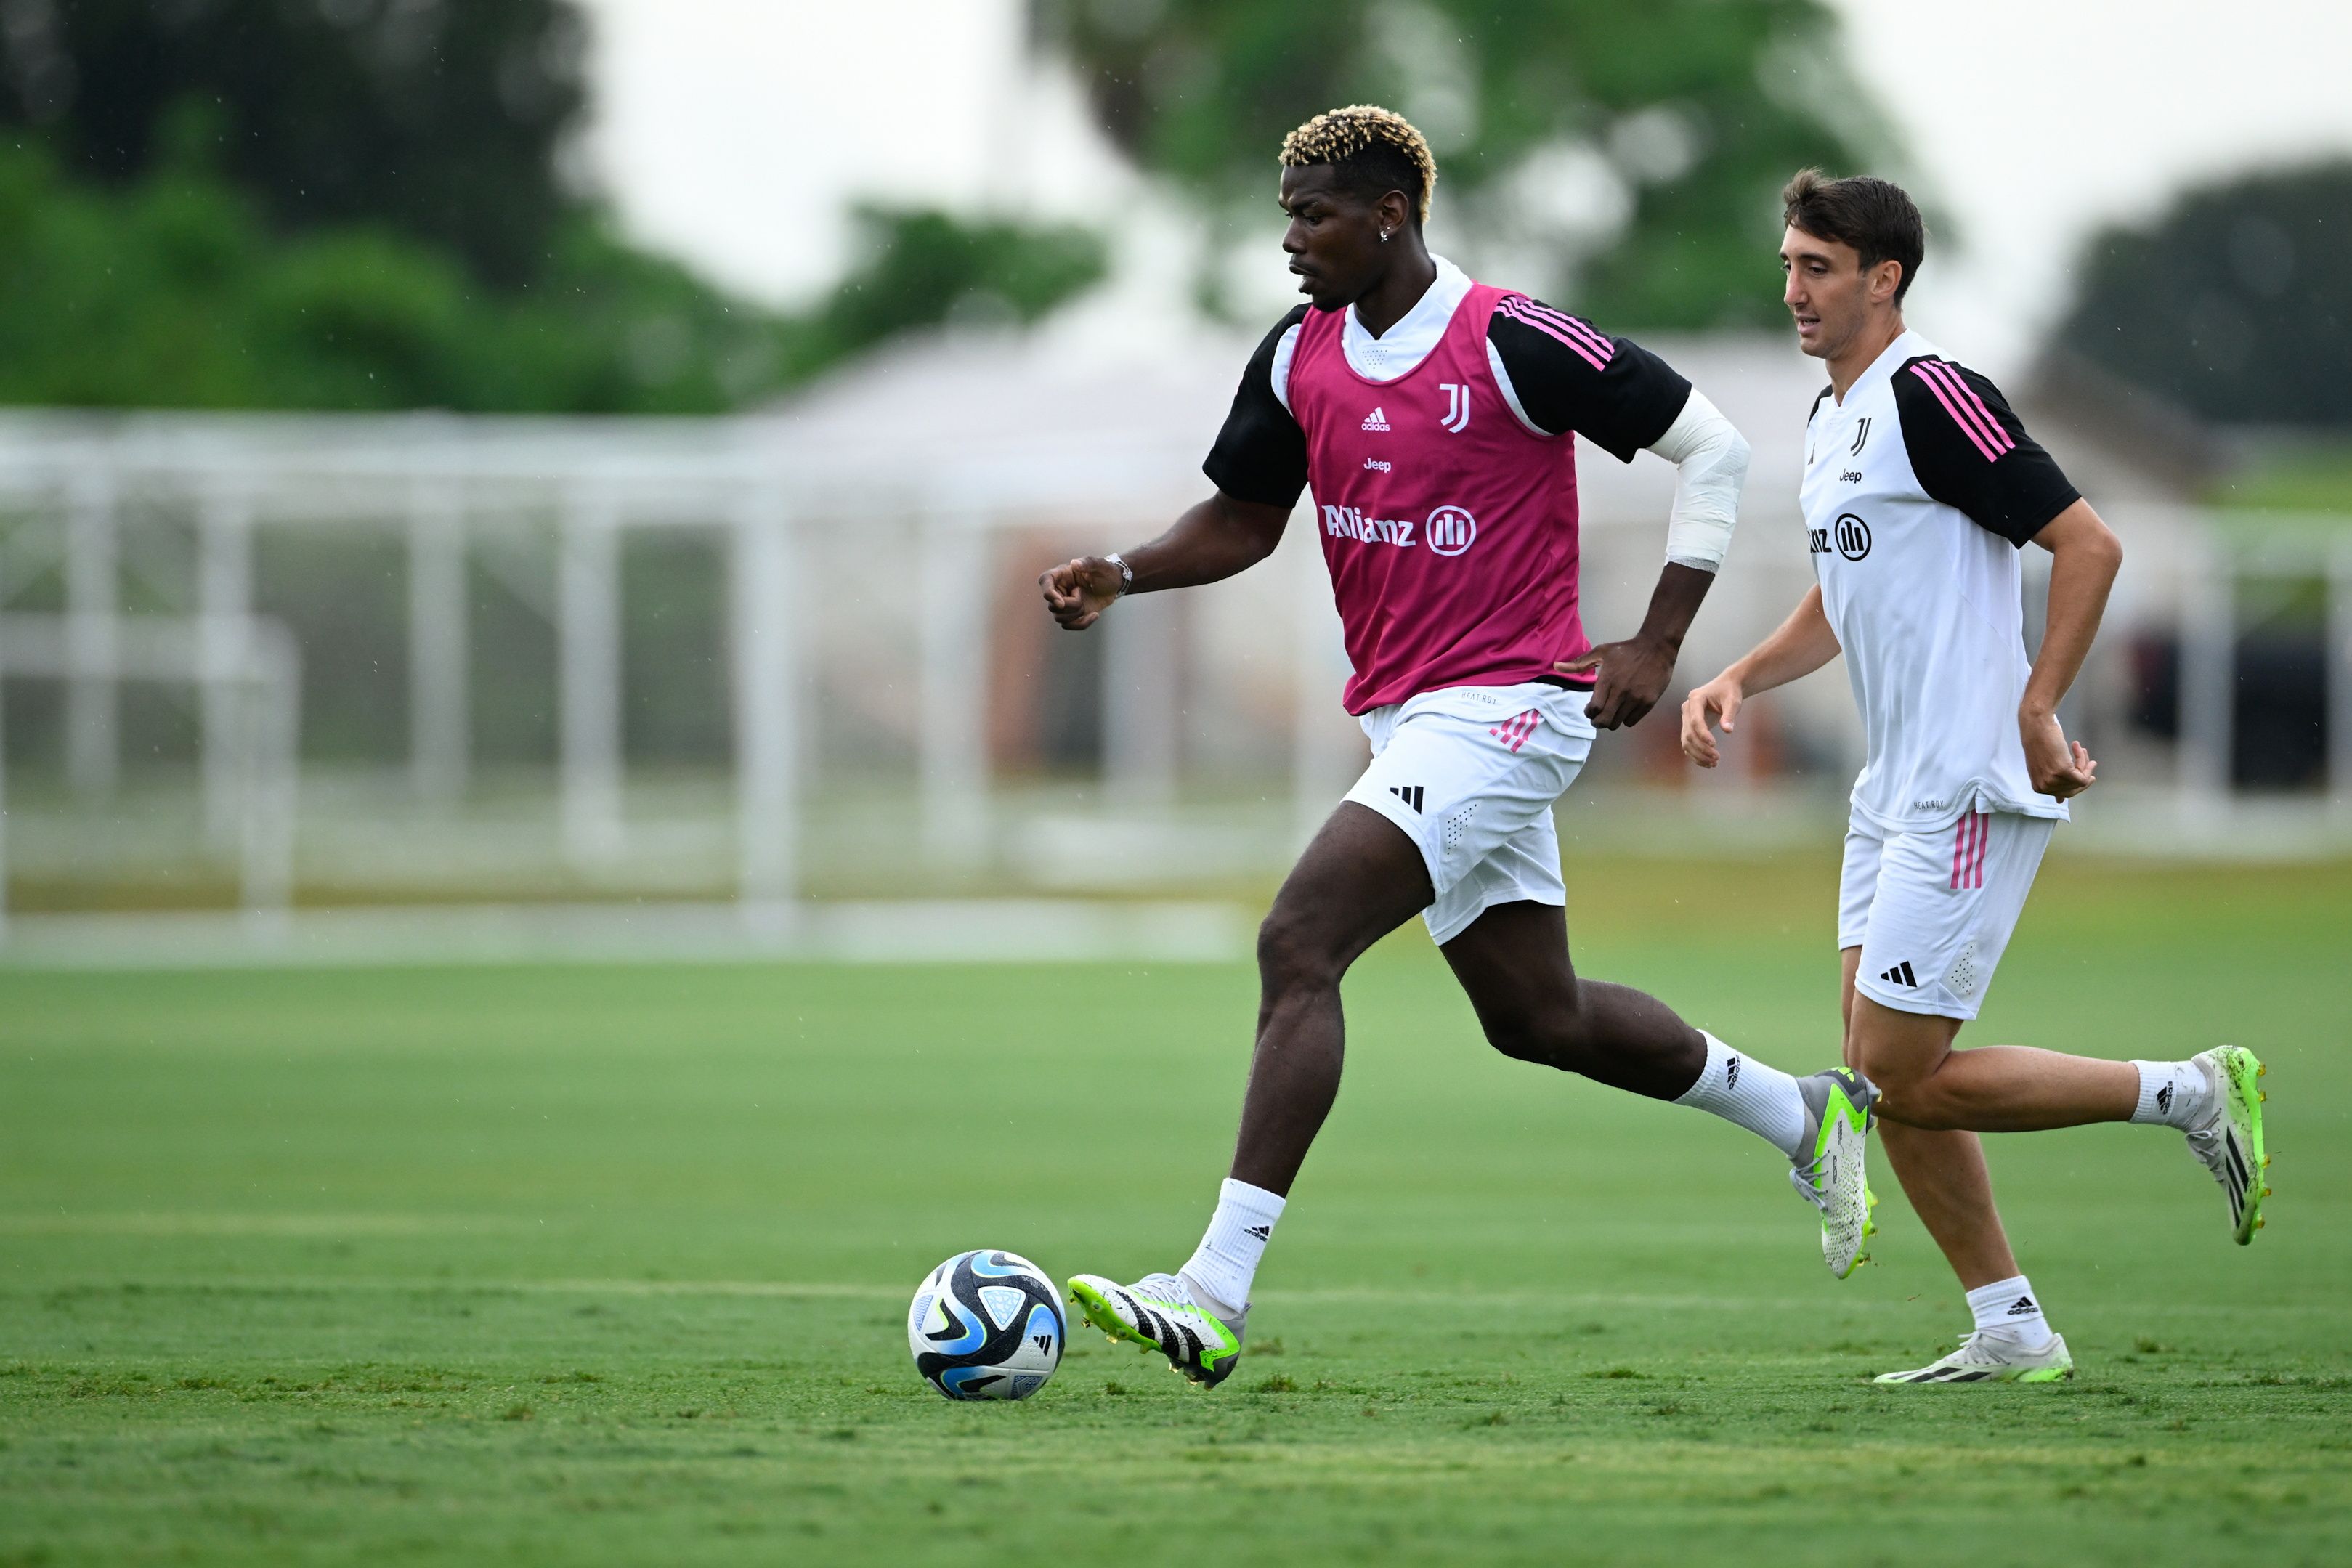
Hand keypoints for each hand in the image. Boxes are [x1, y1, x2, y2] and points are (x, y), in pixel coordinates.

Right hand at [1038, 556, 1123, 630]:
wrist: (1114, 586)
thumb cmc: (1106, 572)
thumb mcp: (1101, 565)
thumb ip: (1088, 563)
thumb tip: (1074, 563)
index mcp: (1061, 574)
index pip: (1045, 581)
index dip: (1048, 593)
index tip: (1061, 603)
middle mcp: (1058, 589)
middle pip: (1052, 606)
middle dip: (1071, 605)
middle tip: (1082, 592)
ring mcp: (1063, 603)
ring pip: (1059, 618)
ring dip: (1076, 614)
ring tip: (1086, 603)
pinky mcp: (1070, 614)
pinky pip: (1069, 625)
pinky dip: (1082, 623)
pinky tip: (1094, 615)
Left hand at [1557, 633, 1676, 729]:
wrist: (1656, 647)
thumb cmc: (1626, 650)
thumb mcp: (1601, 652)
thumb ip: (1578, 663)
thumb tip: (1556, 666)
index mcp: (1607, 680)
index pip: (1593, 709)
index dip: (1589, 713)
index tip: (1590, 709)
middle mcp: (1621, 692)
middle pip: (1604, 721)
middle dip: (1597, 722)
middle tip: (1598, 717)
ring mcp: (1636, 698)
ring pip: (1618, 723)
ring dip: (1612, 721)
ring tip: (1612, 712)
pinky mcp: (1648, 702)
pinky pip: (1632, 721)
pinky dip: (1626, 719)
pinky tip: (1625, 709)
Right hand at [1679, 673, 1743, 766]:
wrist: (1726, 688)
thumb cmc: (1730, 692)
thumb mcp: (1733, 701)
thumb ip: (1729, 715)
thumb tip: (1728, 730)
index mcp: (1695, 698)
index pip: (1695, 721)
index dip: (1703, 734)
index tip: (1715, 745)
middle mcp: (1687, 709)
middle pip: (1689, 733)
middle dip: (1702, 748)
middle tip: (1717, 758)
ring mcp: (1686, 718)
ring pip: (1686, 741)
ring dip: (1698, 754)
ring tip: (1714, 763)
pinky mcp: (1689, 727)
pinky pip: (1689, 744)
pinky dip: (1696, 755)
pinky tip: (1709, 763)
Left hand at [2021, 708, 2096, 797]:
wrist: (2036, 726)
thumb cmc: (2041, 743)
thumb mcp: (2044, 767)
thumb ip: (2052, 783)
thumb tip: (2060, 801)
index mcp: (2038, 787)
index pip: (2064, 794)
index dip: (2077, 784)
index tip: (2087, 776)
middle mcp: (2044, 787)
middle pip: (2074, 789)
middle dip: (2085, 775)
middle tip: (2091, 762)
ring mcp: (2052, 780)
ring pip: (2080, 780)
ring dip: (2084, 763)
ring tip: (2080, 749)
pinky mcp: (2062, 771)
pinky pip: (2083, 774)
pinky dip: (2084, 760)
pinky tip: (2079, 747)